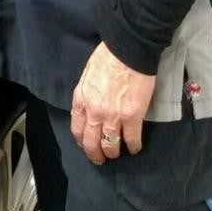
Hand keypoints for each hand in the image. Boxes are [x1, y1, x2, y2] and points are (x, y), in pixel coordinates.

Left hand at [70, 43, 155, 164]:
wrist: (128, 51)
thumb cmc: (107, 57)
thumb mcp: (87, 76)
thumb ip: (87, 94)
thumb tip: (89, 105)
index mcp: (81, 100)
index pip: (76, 128)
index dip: (81, 140)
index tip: (85, 145)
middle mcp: (94, 112)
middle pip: (90, 141)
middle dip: (94, 154)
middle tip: (99, 159)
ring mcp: (113, 116)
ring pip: (109, 144)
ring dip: (112, 152)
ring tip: (115, 155)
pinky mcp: (132, 116)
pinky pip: (131, 138)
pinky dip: (133, 146)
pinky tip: (134, 148)